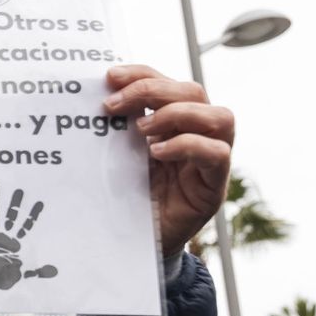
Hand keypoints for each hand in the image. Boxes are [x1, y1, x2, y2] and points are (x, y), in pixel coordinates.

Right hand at [0, 183, 56, 288]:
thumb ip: (37, 273)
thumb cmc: (2, 274)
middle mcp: (3, 230)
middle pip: (11, 213)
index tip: (40, 202)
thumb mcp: (22, 276)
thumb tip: (54, 271)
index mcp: (15, 239)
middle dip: (15, 202)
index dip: (33, 214)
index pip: (26, 224)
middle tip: (19, 189)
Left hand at [104, 65, 234, 252]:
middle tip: (114, 105)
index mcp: (175, 122)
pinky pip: (217, 154)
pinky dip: (187, 146)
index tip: (110, 76)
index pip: (168, 82)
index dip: (142, 73)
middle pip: (195, 91)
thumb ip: (118, 129)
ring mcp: (211, 159)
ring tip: (140, 130)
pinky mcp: (214, 186)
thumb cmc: (129, 197)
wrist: (136, 243)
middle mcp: (199, 134)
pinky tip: (157, 154)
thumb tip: (96, 98)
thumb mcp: (119, 156)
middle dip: (153, 90)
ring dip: (177, 114)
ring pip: (220, 117)